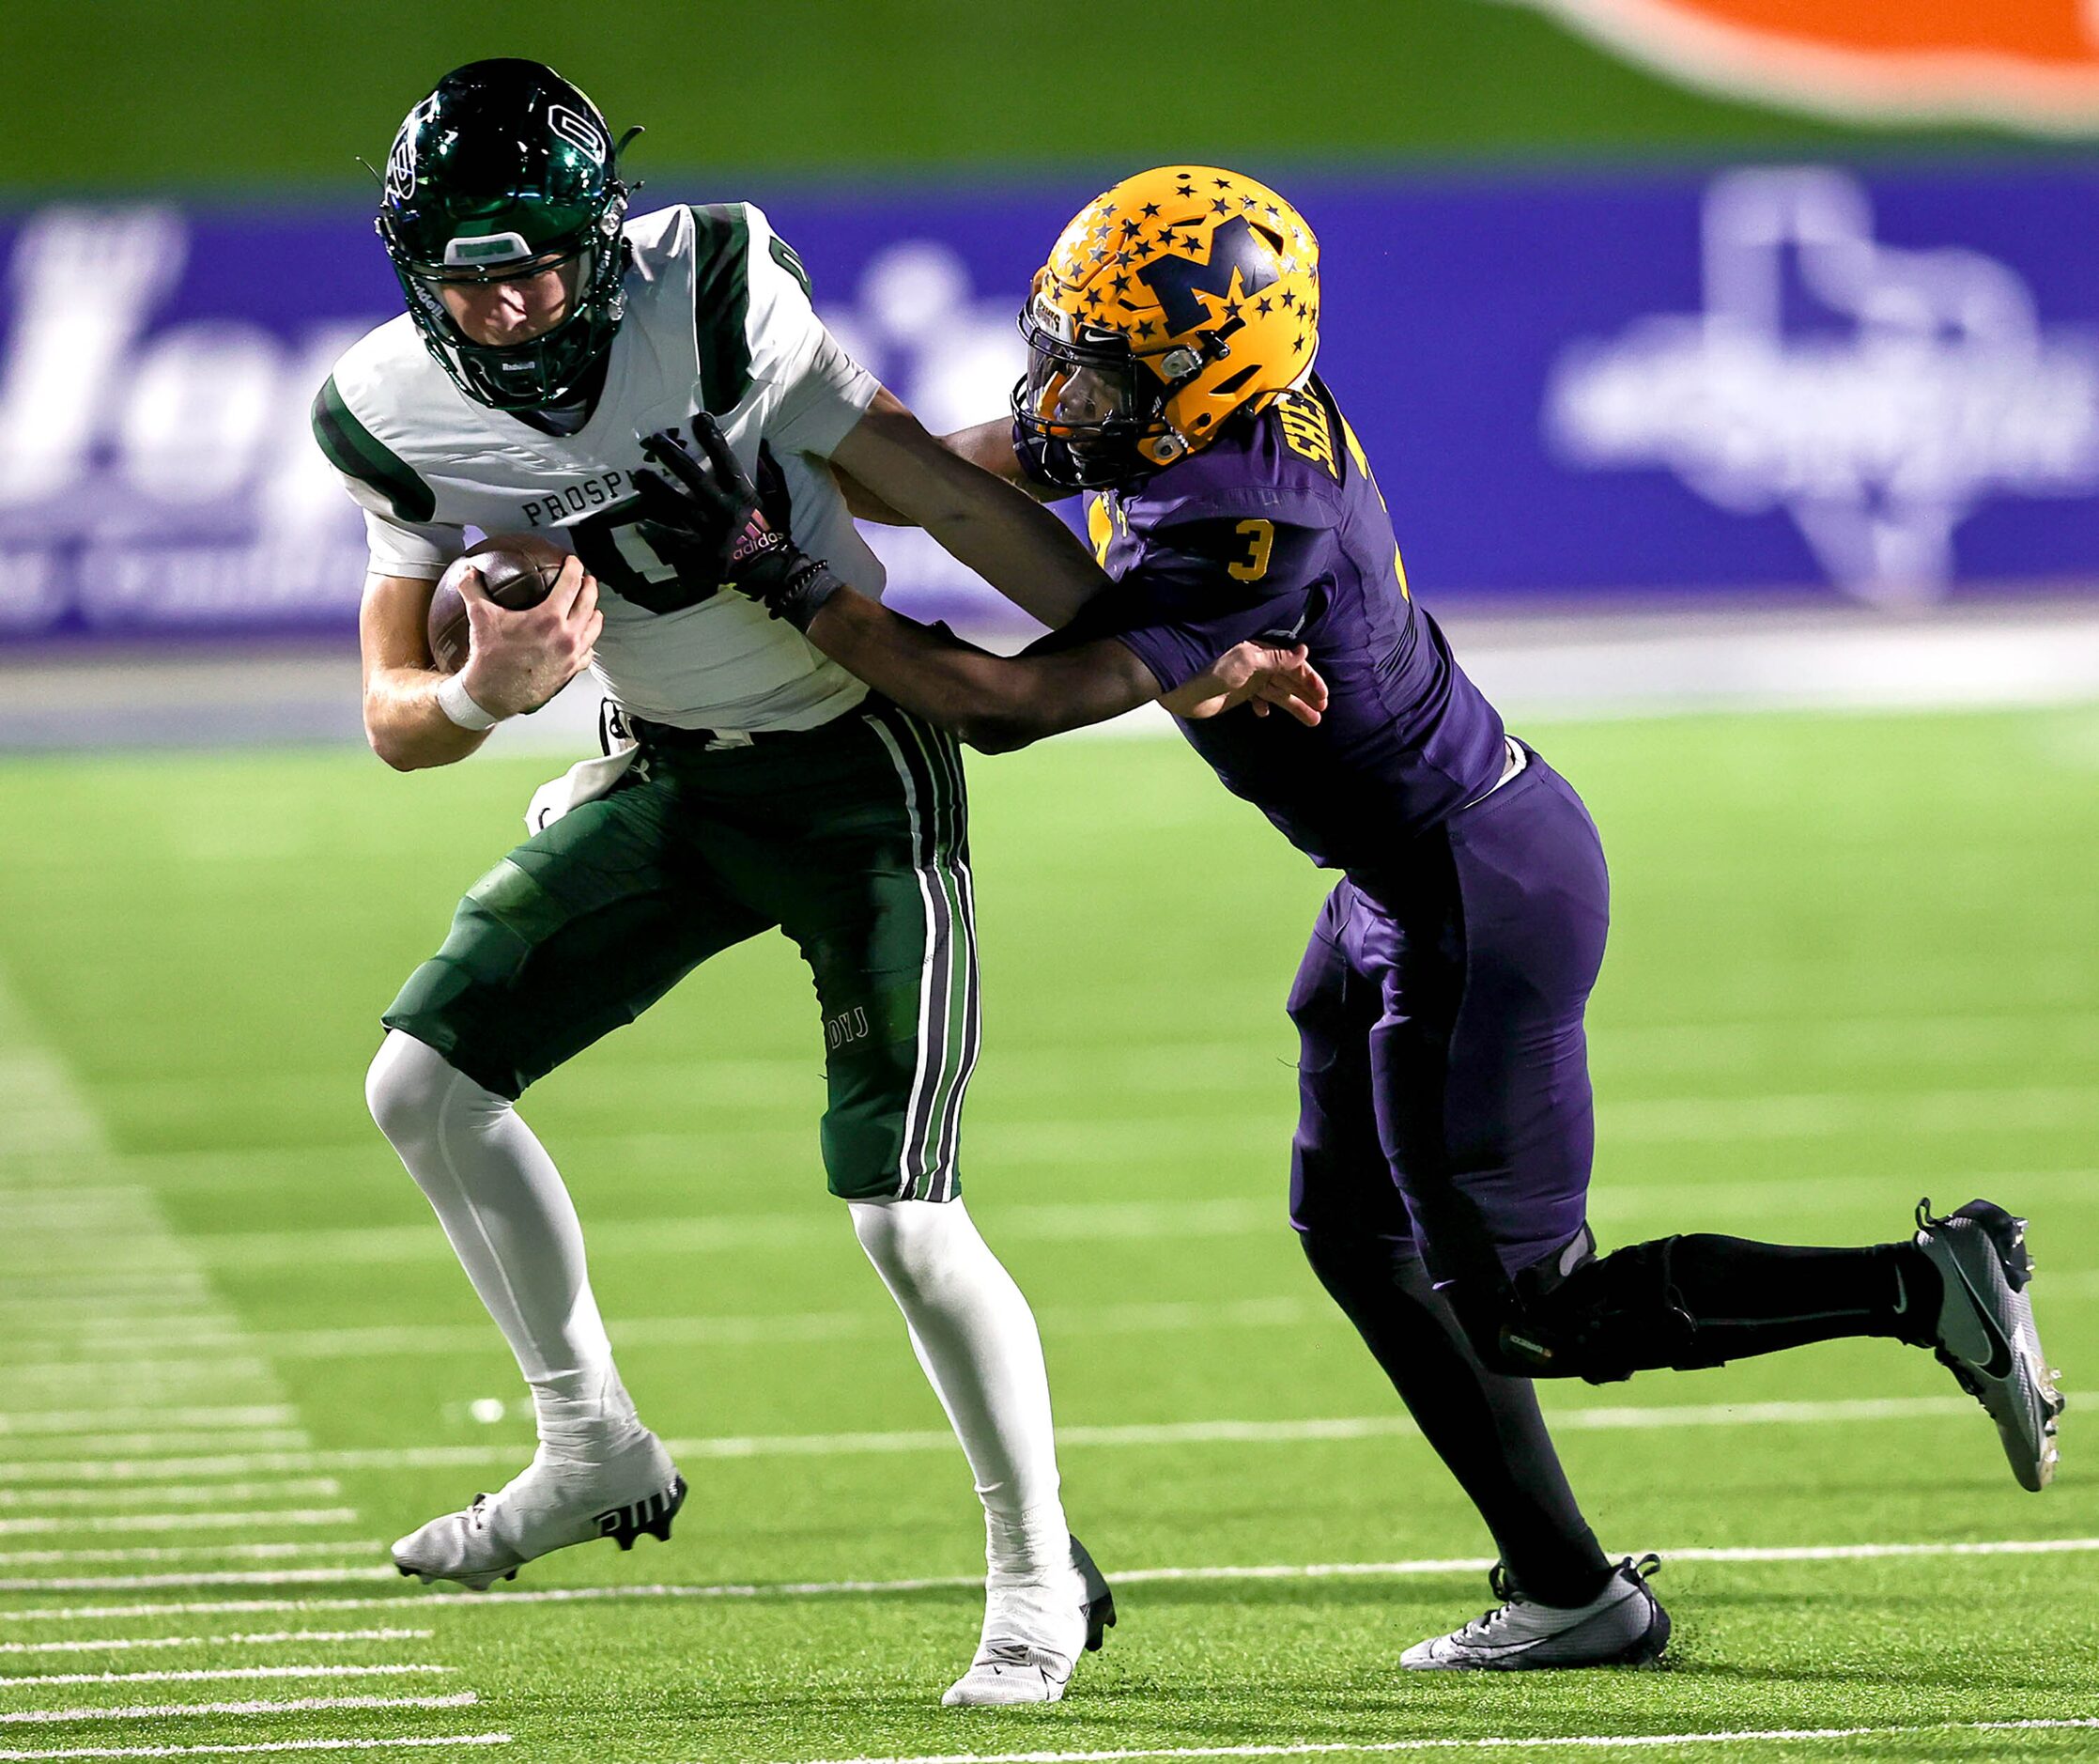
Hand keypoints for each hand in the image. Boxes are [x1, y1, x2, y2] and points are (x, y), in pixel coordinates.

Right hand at [456, 555, 601, 716]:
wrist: (492, 694)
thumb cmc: (489, 658)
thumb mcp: (480, 617)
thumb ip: (473, 588)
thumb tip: (468, 571)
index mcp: (549, 618)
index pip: (571, 584)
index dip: (575, 568)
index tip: (574, 562)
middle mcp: (567, 636)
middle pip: (589, 602)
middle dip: (590, 586)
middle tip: (587, 579)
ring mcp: (572, 655)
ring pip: (594, 627)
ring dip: (594, 612)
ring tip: (592, 606)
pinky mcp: (571, 671)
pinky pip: (589, 652)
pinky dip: (589, 642)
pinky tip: (584, 639)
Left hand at [634, 416, 844, 630]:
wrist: (772, 572)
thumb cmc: (773, 532)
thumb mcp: (778, 499)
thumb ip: (768, 473)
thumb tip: (760, 446)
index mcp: (743, 494)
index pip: (726, 460)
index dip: (713, 438)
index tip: (699, 418)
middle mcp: (723, 509)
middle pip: (694, 478)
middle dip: (674, 457)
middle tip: (655, 440)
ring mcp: (709, 531)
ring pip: (678, 505)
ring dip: (656, 489)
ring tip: (638, 475)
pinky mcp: (701, 552)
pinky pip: (675, 541)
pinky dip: (658, 533)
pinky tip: (640, 524)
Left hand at [1162, 642, 1326, 726]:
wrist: (1177, 685)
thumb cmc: (1208, 667)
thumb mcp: (1246, 661)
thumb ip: (1275, 658)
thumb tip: (1304, 651)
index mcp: (1260, 650)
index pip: (1293, 664)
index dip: (1309, 680)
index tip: (1323, 697)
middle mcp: (1256, 663)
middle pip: (1289, 679)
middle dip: (1306, 694)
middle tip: (1322, 710)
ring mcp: (1247, 679)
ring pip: (1277, 692)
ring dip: (1294, 705)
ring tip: (1312, 721)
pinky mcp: (1237, 693)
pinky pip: (1259, 699)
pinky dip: (1266, 705)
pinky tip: (1266, 715)